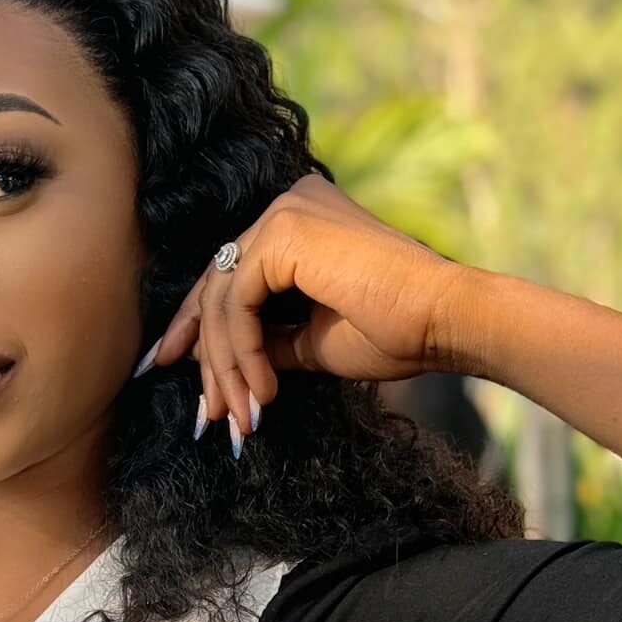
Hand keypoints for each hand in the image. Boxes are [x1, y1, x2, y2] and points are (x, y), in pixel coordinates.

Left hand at [136, 175, 472, 444]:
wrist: (447, 322)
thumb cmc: (396, 331)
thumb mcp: (311, 340)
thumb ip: (266, 339)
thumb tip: (218, 360)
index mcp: (296, 221)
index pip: (230, 274)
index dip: (199, 326)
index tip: (174, 368)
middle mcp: (286, 205)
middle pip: (218, 285)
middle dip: (204, 354)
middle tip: (205, 411)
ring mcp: (284, 213)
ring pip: (223, 299)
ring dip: (226, 366)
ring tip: (240, 416)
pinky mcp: (283, 232)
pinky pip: (238, 302)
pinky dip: (242, 352)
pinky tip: (261, 392)